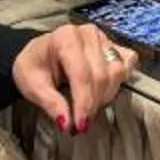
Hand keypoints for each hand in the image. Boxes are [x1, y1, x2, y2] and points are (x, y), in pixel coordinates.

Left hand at [15, 22, 137, 135]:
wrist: (39, 55)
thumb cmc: (34, 68)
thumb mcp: (31, 86)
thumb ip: (49, 103)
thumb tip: (66, 123)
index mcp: (64, 38)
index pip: (82, 74)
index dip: (84, 103)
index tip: (80, 125)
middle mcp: (88, 33)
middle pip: (101, 75)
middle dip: (93, 104)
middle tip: (81, 123)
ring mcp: (103, 38)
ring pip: (117, 71)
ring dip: (106, 96)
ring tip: (89, 107)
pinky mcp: (114, 45)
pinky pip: (128, 63)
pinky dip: (119, 81)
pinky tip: (104, 92)